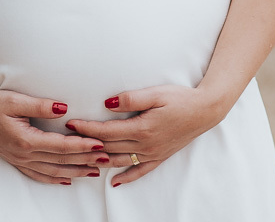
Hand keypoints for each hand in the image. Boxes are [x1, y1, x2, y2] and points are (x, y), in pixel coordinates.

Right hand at [0, 90, 110, 184]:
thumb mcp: (15, 100)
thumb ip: (41, 105)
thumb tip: (64, 108)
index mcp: (26, 140)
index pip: (61, 146)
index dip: (82, 146)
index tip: (100, 144)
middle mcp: (25, 154)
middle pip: (61, 161)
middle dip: (86, 161)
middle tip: (107, 159)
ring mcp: (20, 159)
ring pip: (53, 171)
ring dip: (75, 171)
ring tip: (95, 171)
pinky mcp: (17, 160)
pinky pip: (38, 174)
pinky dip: (54, 178)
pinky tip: (66, 179)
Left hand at [64, 85, 225, 186]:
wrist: (206, 110)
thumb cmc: (182, 98)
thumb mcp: (156, 93)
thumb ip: (131, 99)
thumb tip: (108, 104)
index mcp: (142, 128)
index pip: (106, 131)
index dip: (87, 128)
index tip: (71, 123)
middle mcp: (145, 145)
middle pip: (109, 147)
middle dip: (87, 143)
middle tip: (68, 139)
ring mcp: (153, 153)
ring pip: (120, 160)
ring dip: (100, 160)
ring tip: (82, 157)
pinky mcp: (160, 157)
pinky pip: (139, 171)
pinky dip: (126, 177)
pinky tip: (114, 181)